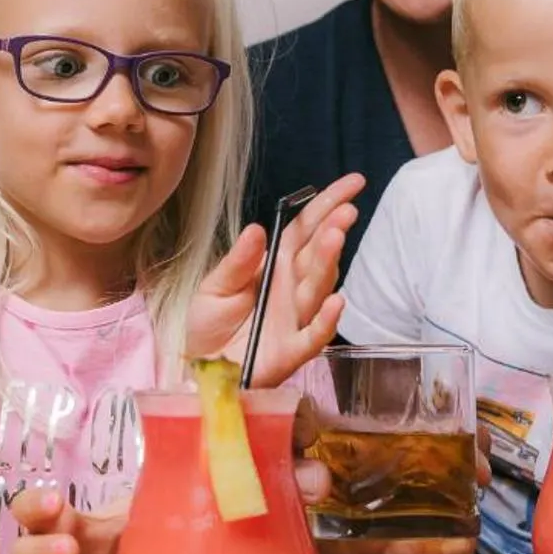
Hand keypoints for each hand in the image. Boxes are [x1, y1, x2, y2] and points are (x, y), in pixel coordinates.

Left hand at [185, 173, 363, 384]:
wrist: (198, 368)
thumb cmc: (210, 326)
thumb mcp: (215, 287)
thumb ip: (238, 262)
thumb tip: (258, 230)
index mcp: (276, 267)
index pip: (307, 229)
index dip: (328, 205)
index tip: (354, 185)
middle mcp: (292, 290)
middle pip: (317, 255)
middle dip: (333, 231)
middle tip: (345, 211)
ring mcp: (295, 320)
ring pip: (319, 288)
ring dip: (329, 263)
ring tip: (335, 237)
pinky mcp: (291, 351)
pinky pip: (314, 335)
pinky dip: (326, 320)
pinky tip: (337, 302)